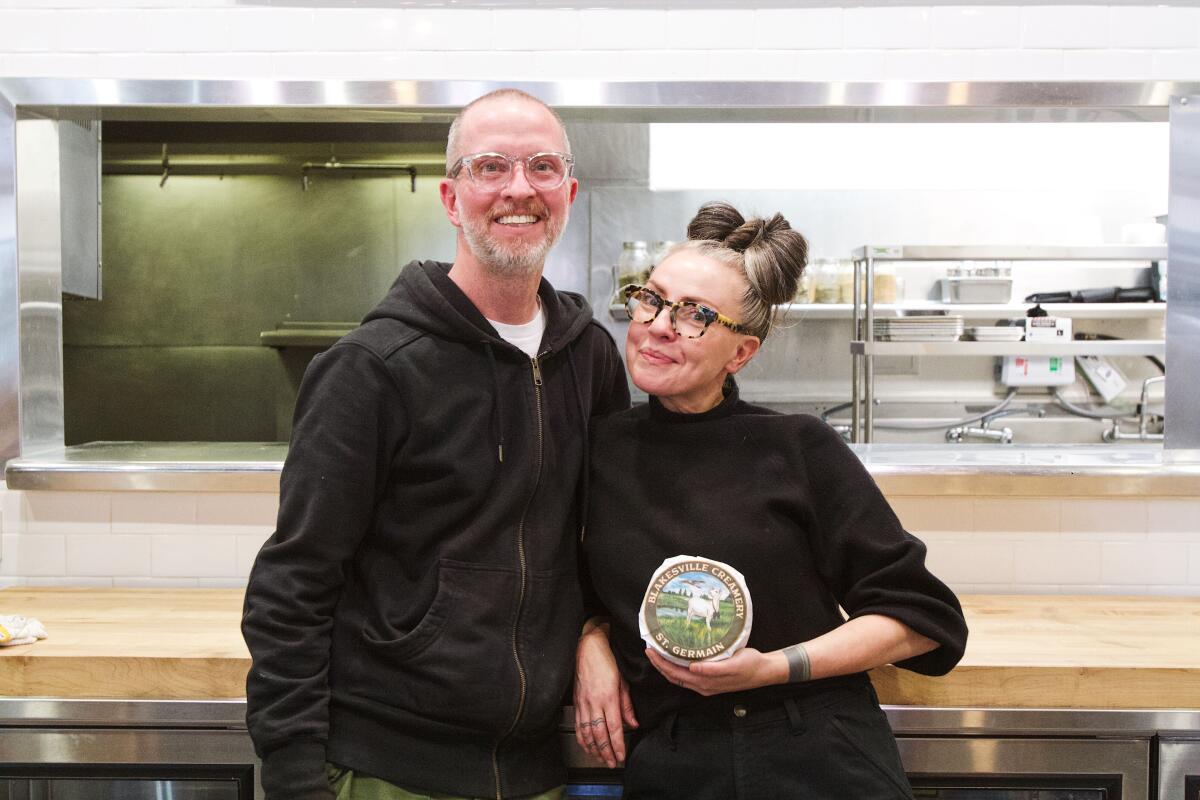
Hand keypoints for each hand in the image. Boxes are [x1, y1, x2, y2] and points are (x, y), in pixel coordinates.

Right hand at [574, 627, 637, 767]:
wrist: (587, 649)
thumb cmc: (607, 661)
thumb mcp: (623, 681)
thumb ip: (627, 705)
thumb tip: (633, 724)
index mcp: (609, 697)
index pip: (614, 728)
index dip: (617, 745)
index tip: (621, 756)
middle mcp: (594, 703)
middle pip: (599, 734)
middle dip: (606, 752)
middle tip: (612, 763)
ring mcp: (583, 703)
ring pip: (587, 733)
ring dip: (594, 749)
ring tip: (601, 759)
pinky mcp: (576, 702)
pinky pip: (578, 725)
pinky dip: (582, 739)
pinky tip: (587, 746)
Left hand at [646, 647, 787, 695]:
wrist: (764, 671)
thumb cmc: (750, 665)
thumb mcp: (734, 664)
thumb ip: (713, 669)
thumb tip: (693, 668)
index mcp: (705, 683)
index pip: (675, 674)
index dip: (661, 663)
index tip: (651, 650)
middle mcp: (702, 686)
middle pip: (673, 677)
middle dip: (659, 664)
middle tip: (649, 648)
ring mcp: (706, 685)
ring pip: (679, 677)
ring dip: (666, 666)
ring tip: (658, 652)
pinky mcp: (710, 681)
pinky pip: (687, 676)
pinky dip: (677, 667)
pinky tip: (676, 657)